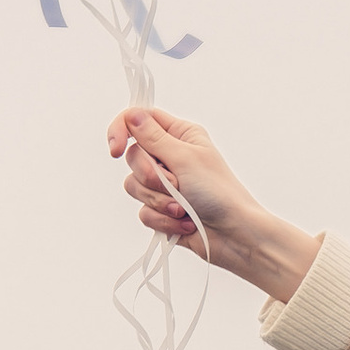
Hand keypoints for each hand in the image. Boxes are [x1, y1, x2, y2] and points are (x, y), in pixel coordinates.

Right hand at [103, 108, 322, 301]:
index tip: (115, 149)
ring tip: (183, 209)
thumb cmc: (219, 193)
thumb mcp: (185, 158)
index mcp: (179, 136)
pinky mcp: (163, 210)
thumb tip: (131, 114)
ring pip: (134, 187)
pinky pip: (143, 212)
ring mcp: (166, 185)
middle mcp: (170, 156)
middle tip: (174, 185)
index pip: (138, 120)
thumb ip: (153, 137)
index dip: (121, 130)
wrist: (234, 235)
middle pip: (133, 157)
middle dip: (150, 176)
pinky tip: (185, 223)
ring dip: (159, 201)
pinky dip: (163, 219)